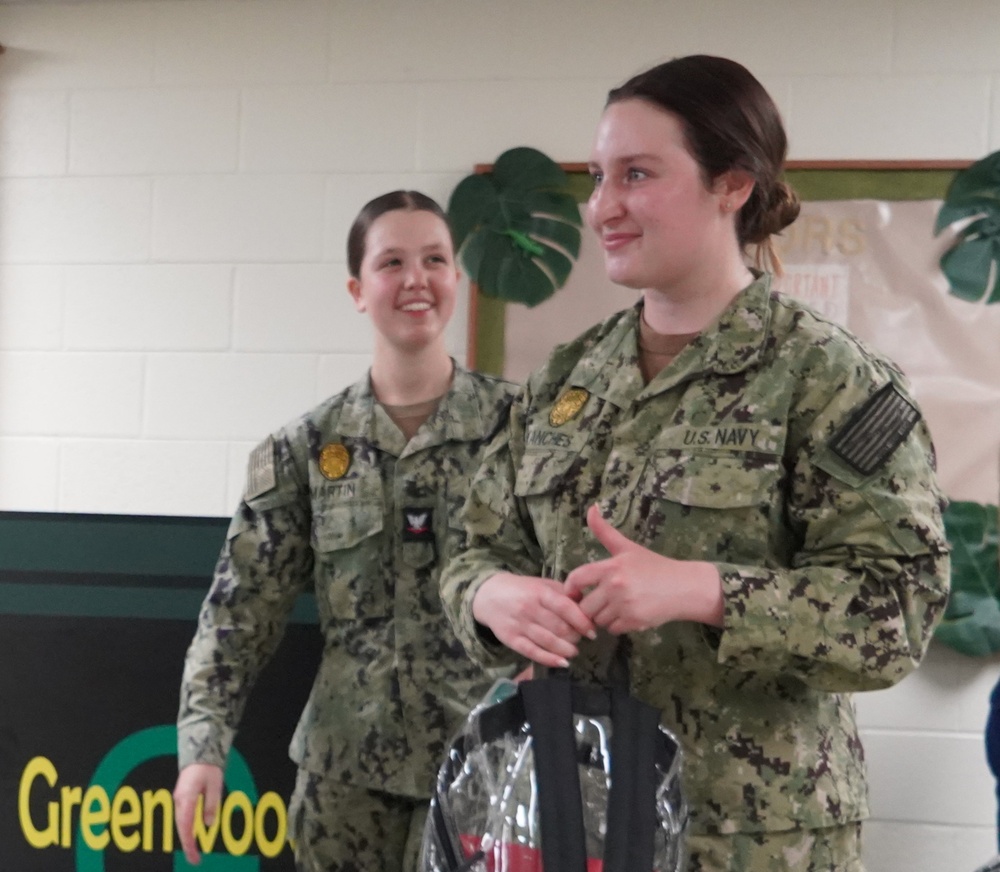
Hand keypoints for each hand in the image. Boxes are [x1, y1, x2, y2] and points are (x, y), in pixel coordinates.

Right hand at [173, 762, 223, 864]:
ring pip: (181, 822)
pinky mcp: (182, 796)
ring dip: (186, 837)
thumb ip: (211, 804)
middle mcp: (179, 800)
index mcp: (187, 798)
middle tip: (196, 859)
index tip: (194, 857)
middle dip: (187, 844)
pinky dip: (186, 827)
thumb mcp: (215, 785)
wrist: (199, 750)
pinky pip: (183, 815)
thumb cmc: (208, 766)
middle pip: (181, 827)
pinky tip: (192, 834)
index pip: (186, 826)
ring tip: (194, 851)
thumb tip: (207, 824)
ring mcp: (178, 798)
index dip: (189, 844)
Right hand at [473, 571, 595, 667]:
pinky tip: (562, 663)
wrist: (488, 595)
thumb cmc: (522, 589)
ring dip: (566, 649)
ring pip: (548, 642)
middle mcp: (529, 609)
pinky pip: (532, 652)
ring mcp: (519, 625)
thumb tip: (586, 602)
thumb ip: (563, 593)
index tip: (592, 631)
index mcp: (540, 593)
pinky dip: (549, 659)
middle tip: (581, 639)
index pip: (565, 608)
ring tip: (573, 651)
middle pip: (559, 628)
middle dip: (575, 637)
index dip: (582, 621)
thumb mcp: (542, 584)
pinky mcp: (511, 639)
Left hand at [564, 504, 723, 633]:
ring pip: (598, 620)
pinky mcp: (634, 622)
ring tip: (616, 607)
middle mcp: (615, 586)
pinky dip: (616, 626)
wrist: (684, 587)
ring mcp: (625, 605)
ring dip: (603, 617)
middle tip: (601, 602)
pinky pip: (612, 629)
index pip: (576, 578)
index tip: (574, 592)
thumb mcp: (628, 547)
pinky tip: (626, 615)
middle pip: (585, 605)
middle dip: (590, 606)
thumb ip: (605, 531)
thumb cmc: (654, 566)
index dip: (570, 588)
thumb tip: (590, 507)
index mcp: (611, 566)